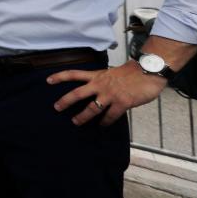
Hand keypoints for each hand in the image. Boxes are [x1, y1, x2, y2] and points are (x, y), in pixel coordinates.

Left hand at [48, 60, 167, 125]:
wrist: (148, 71)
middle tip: (56, 108)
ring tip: (76, 122)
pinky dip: (105, 122)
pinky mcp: (122, 103)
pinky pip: (110, 116)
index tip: (48, 80)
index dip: (60, 76)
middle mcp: (100, 84)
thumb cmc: (133, 72)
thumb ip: (103, 81)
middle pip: (77, 93)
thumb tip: (98, 91)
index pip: (74, 74)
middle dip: (65, 101)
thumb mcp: (112, 73)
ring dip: (82, 116)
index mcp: (97, 76)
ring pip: (91, 108)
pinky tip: (102, 126)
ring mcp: (110, 94)